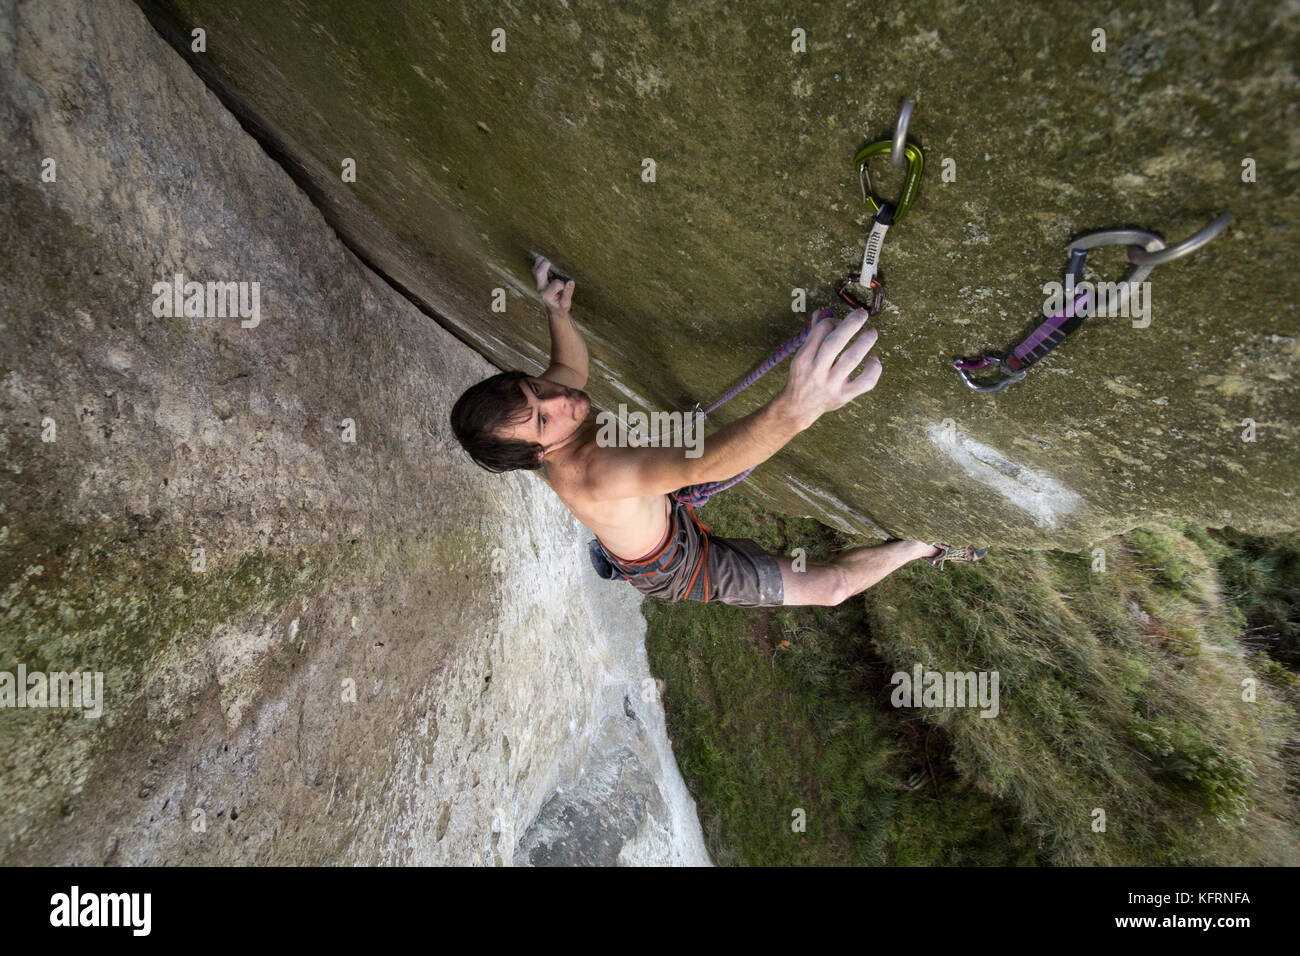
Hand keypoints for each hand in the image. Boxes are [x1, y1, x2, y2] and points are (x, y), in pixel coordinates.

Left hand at [533, 256, 574, 314]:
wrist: (554, 310)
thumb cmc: (561, 307)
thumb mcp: (566, 303)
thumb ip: (568, 292)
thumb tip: (571, 282)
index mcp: (547, 295)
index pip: (556, 284)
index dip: (563, 284)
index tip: (566, 287)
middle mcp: (541, 288)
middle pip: (539, 273)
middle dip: (545, 265)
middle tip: (550, 261)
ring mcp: (539, 284)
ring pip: (536, 270)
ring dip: (540, 262)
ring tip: (546, 257)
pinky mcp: (539, 281)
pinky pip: (536, 270)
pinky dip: (540, 263)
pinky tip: (546, 260)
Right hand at [778, 308, 881, 429]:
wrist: (798, 408)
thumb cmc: (802, 377)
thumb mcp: (801, 356)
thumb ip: (813, 335)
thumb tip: (822, 312)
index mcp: (804, 358)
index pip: (821, 332)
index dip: (834, 321)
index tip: (840, 321)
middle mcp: (816, 371)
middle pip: (835, 343)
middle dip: (850, 325)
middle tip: (862, 313)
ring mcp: (831, 385)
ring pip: (851, 359)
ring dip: (864, 342)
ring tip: (872, 332)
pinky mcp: (844, 396)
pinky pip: (865, 382)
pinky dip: (873, 369)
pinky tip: (873, 359)